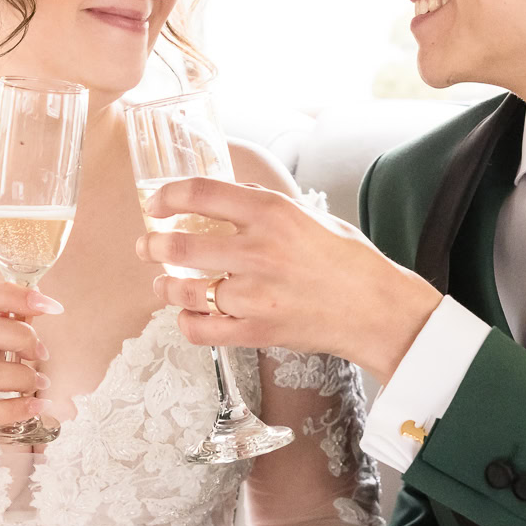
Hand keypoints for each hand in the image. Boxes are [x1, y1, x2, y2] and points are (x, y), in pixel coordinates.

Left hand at [133, 179, 441, 381]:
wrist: (377, 310)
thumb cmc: (348, 261)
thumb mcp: (310, 215)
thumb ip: (265, 204)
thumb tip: (225, 197)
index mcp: (273, 214)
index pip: (201, 193)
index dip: (167, 196)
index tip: (156, 204)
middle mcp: (260, 252)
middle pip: (181, 245)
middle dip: (153, 245)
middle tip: (147, 246)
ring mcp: (256, 296)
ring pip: (185, 292)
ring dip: (164, 287)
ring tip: (162, 285)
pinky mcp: (257, 332)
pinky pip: (202, 331)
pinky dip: (187, 323)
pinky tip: (188, 316)